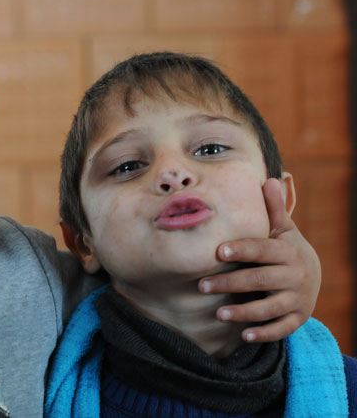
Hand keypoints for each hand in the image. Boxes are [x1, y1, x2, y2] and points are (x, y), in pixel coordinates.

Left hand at [198, 178, 320, 341]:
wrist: (312, 276)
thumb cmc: (284, 248)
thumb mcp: (282, 229)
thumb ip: (273, 209)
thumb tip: (270, 179)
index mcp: (288, 251)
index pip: (262, 250)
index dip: (242, 250)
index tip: (217, 251)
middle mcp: (295, 276)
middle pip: (260, 280)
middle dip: (231, 283)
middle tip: (202, 286)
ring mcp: (298, 299)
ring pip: (270, 308)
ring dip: (244, 312)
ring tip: (219, 315)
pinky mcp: (297, 318)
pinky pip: (282, 329)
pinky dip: (264, 334)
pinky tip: (244, 335)